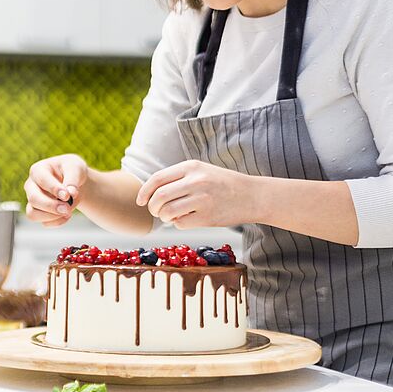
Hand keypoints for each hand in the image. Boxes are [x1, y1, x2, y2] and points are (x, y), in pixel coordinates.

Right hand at [24, 154, 88, 227]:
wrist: (73, 181)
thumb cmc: (71, 170)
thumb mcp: (76, 168)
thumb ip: (73, 179)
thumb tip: (71, 193)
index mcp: (38, 170)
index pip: (41, 180)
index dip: (54, 189)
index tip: (67, 196)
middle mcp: (31, 186)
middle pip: (33, 199)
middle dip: (51, 206)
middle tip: (67, 208)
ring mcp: (33, 200)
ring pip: (33, 214)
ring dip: (52, 216)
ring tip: (68, 212)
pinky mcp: (38, 212)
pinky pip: (44, 222)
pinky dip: (57, 222)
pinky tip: (67, 215)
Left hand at [135, 160, 256, 228]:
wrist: (252, 196)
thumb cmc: (222, 184)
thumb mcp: (201, 171)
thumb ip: (177, 178)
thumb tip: (149, 193)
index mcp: (191, 166)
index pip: (157, 179)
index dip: (144, 192)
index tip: (140, 201)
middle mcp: (195, 181)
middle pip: (159, 197)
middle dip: (152, 207)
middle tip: (156, 212)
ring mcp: (202, 199)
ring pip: (167, 212)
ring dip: (164, 217)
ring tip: (171, 216)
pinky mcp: (207, 217)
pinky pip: (180, 224)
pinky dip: (178, 224)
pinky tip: (187, 219)